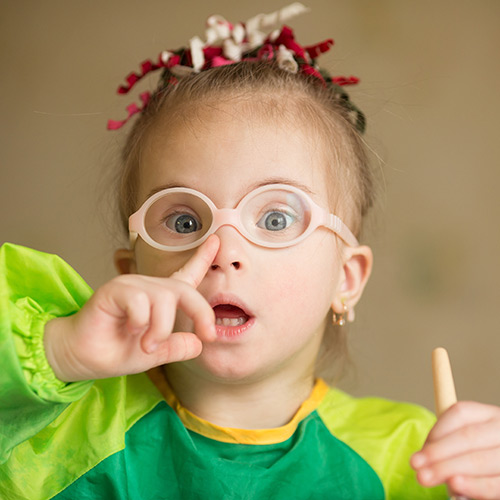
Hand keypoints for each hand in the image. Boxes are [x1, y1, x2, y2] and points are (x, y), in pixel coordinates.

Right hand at [43, 236, 219, 381]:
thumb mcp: (155, 353)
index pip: (188, 274)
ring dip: (161, 328)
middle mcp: (149, 288)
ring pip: (163, 298)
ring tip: (148, 346)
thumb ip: (176, 347)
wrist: (83, 359)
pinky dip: (140, 321)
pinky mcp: (114, 290)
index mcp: (162, 300)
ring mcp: (132, 286)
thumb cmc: (117, 351)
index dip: (203, 258)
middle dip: (201, 312)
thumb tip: (198, 343)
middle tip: (205, 336)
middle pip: (185, 289)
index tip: (217, 240)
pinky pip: (139, 300)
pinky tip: (130, 330)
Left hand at [411, 401, 499, 498]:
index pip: (460, 413)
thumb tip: (424, 458)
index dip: (436, 431)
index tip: (419, 450)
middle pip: (468, 436)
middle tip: (415, 465)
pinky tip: (454, 484)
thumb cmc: (480, 456)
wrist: (499, 471)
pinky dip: (473, 485)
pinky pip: (495, 484)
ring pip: (479, 459)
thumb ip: (449, 445)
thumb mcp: (467, 443)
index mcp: (489, 415)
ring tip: (425, 477)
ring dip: (447, 469)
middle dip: (437, 452)